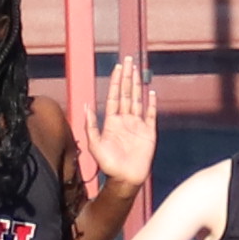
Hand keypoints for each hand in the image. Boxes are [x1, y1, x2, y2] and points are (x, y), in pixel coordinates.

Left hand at [90, 51, 155, 197]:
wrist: (125, 179)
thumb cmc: (108, 165)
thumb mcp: (95, 144)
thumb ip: (90, 125)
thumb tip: (86, 106)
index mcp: (112, 121)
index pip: (115, 96)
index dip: (116, 81)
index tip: (118, 67)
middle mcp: (125, 120)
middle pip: (127, 93)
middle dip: (127, 76)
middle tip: (128, 60)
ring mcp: (138, 125)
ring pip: (137, 100)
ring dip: (137, 84)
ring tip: (138, 70)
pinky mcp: (149, 133)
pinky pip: (150, 115)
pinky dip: (151, 104)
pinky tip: (151, 92)